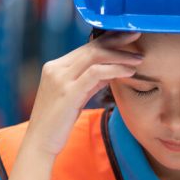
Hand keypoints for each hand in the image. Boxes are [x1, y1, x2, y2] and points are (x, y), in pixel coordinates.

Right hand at [25, 31, 142, 156]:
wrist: (40, 142)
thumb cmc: (58, 122)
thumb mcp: (76, 96)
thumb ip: (90, 81)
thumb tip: (111, 71)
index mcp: (55, 67)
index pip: (86, 47)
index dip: (108, 40)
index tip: (127, 36)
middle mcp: (56, 68)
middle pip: (91, 47)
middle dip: (117, 41)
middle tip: (137, 37)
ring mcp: (60, 79)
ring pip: (94, 56)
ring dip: (120, 55)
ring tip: (138, 58)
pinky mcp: (68, 92)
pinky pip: (96, 73)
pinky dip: (115, 69)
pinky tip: (129, 72)